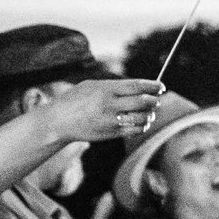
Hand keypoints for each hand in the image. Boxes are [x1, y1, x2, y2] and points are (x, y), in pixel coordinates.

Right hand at [44, 79, 163, 144]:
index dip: (153, 86)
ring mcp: (111, 120)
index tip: (160, 86)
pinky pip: (136, 130)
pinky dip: (143, 126)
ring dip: (150, 114)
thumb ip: (113, 86)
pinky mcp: (111, 133)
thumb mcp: (90, 86)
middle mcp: (109, 104)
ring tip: (149, 112)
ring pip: (143, 117)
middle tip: (156, 100)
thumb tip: (138, 86)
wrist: (57, 122)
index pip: (137, 86)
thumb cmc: (74, 100)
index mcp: (105, 89)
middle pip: (144, 101)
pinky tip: (142, 122)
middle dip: (154, 100)